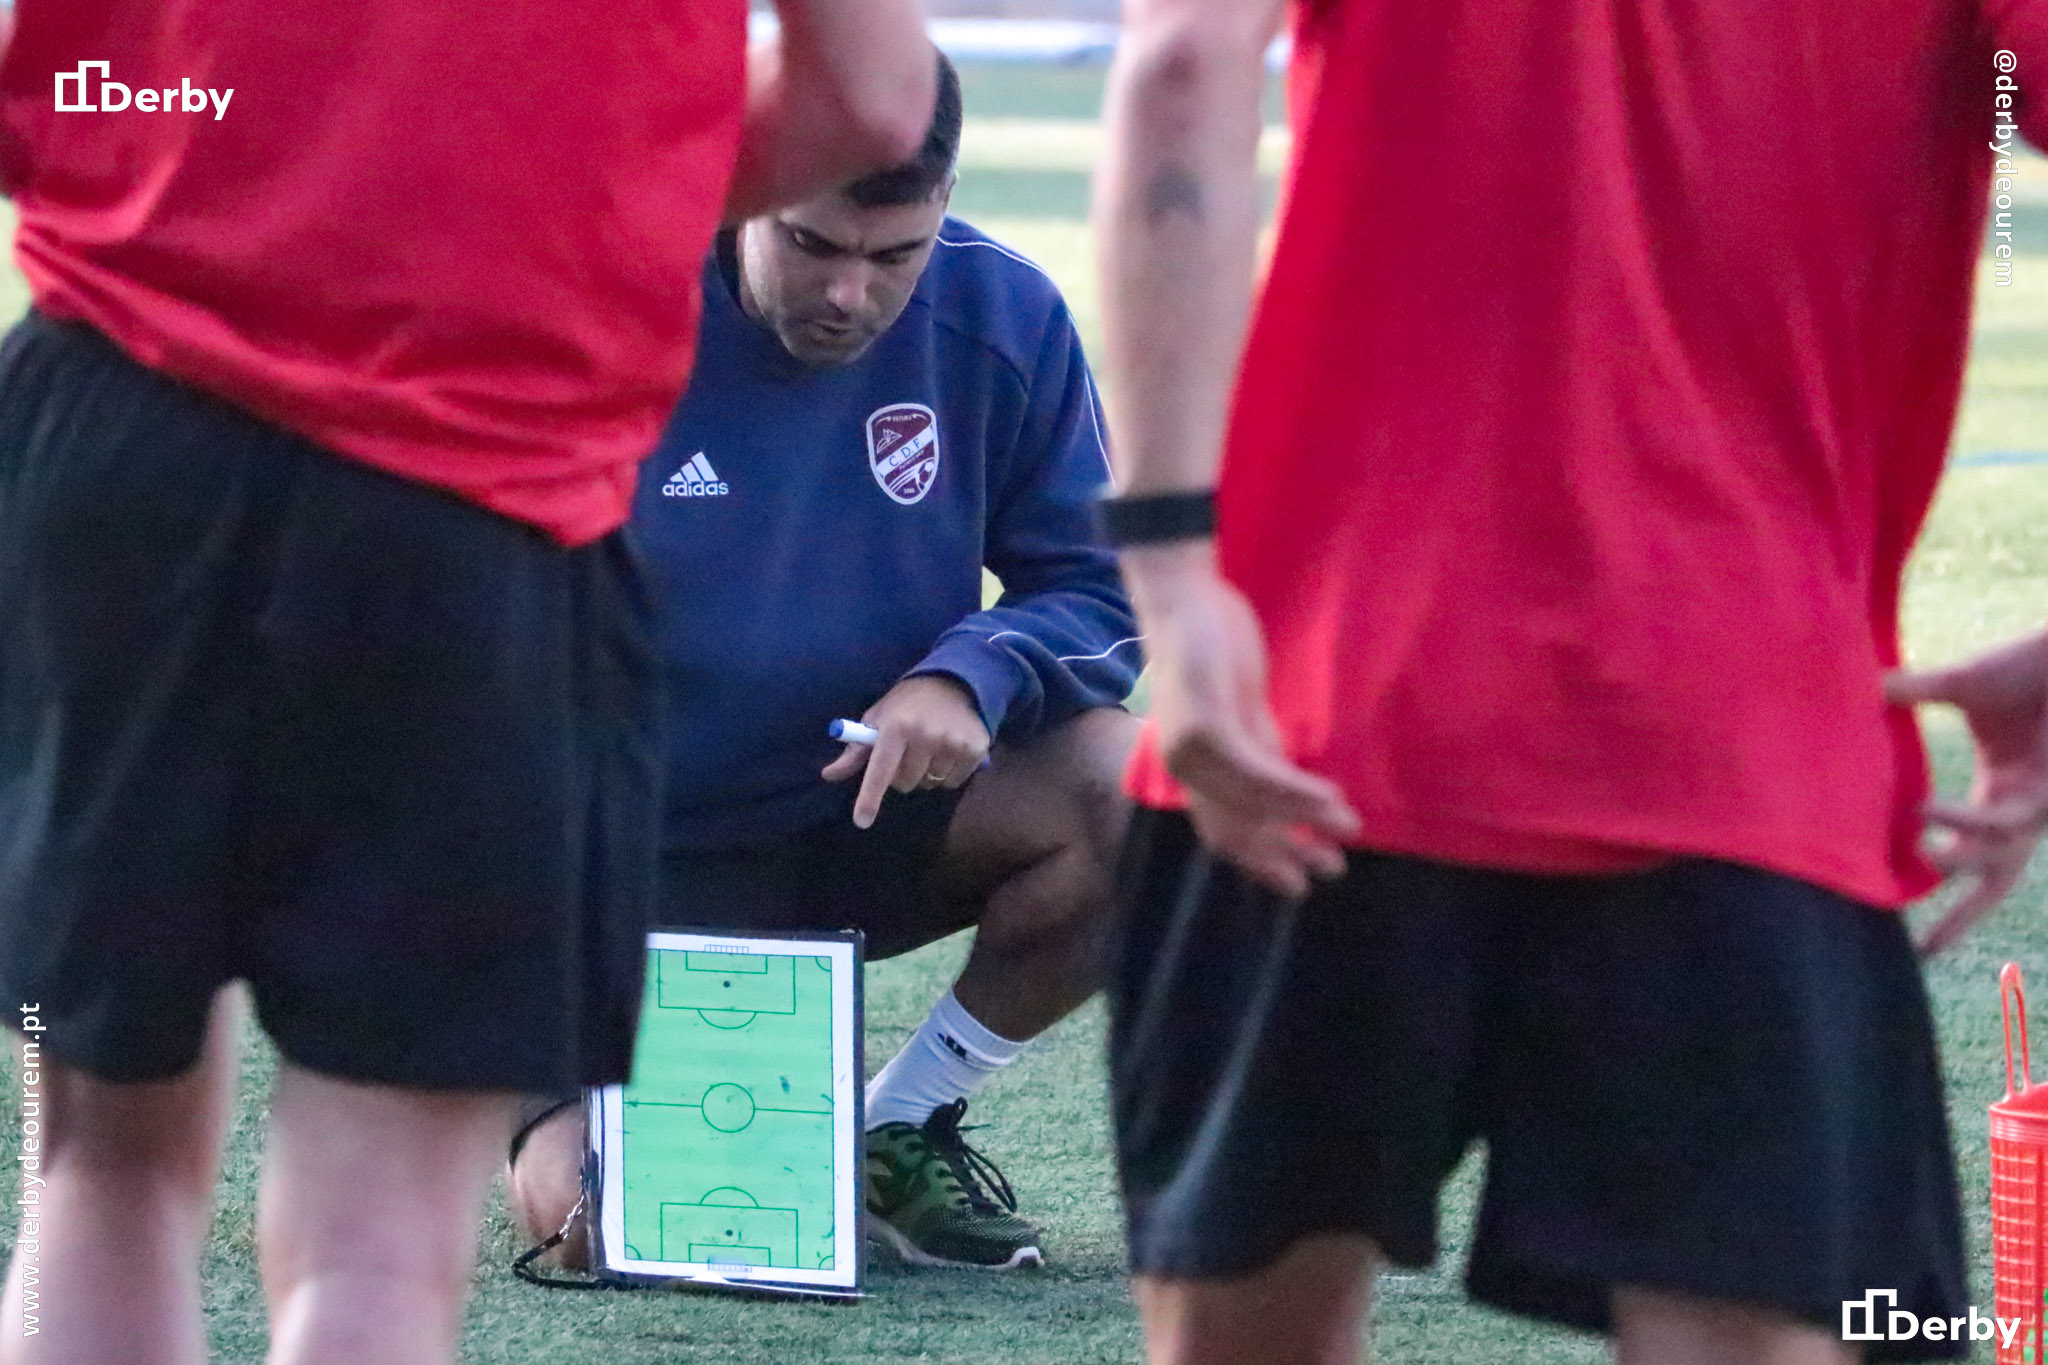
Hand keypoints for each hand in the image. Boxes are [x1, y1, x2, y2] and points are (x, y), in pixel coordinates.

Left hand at [821, 675, 990, 828]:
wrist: (952, 681)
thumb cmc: (906, 704)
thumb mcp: (878, 719)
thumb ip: (856, 751)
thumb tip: (828, 775)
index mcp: (896, 726)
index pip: (880, 770)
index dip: (870, 797)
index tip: (862, 821)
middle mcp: (925, 735)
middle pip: (906, 783)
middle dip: (902, 775)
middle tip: (907, 754)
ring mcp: (953, 742)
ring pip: (931, 784)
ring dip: (927, 774)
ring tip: (930, 750)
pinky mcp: (976, 749)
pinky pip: (954, 782)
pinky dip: (949, 774)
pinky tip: (948, 751)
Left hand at [1121, 542, 1360, 897]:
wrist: (1183, 599)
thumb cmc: (1212, 646)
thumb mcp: (1243, 709)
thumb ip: (1262, 750)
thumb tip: (1292, 795)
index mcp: (1190, 766)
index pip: (1222, 831)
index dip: (1261, 861)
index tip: (1299, 881)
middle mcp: (1182, 768)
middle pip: (1234, 830)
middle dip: (1285, 856)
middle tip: (1330, 872)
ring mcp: (1189, 750)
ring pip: (1252, 804)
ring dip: (1303, 822)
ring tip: (1347, 829)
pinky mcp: (1204, 727)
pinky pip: (1257, 772)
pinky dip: (1294, 791)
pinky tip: (1328, 798)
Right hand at [1886, 629, 2047, 954]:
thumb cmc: (2024, 663)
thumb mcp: (1956, 686)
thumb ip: (1905, 693)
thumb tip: (1853, 689)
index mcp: (2000, 791)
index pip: (1973, 853)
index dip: (1948, 889)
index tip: (1912, 923)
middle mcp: (2019, 806)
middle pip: (1993, 879)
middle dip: (1962, 918)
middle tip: (1923, 949)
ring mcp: (2037, 799)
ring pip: (1997, 855)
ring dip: (1955, 861)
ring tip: (1916, 851)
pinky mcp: (2047, 787)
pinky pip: (2001, 820)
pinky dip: (1962, 821)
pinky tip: (1924, 812)